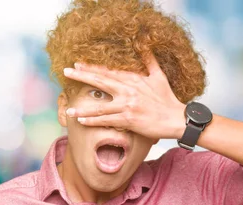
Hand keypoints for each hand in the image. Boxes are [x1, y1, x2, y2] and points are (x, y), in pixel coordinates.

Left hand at [63, 54, 186, 139]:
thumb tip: (145, 44)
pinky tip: (82, 122)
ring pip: (100, 106)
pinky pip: (107, 120)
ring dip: (83, 108)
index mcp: (134, 79)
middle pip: (101, 81)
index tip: (78, 63)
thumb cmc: (168, 99)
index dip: (93, 67)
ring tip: (69, 109)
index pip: (110, 71)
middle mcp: (128, 91)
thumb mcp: (159, 76)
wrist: (176, 118)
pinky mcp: (129, 120)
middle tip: (66, 72)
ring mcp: (127, 106)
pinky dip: (94, 121)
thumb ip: (150, 61)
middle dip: (82, 76)